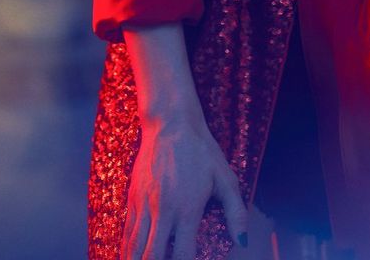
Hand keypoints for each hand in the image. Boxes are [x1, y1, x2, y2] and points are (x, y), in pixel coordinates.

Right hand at [120, 113, 248, 259]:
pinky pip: (127, 232)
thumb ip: (236, 212)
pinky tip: (130, 257)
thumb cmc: (201, 150)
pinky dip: (126, 249)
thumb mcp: (225, 177)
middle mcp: (163, 210)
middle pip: (152, 256)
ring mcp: (144, 204)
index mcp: (188, 208)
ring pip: (134, 247)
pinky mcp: (133, 197)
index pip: (183, 255)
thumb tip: (243, 241)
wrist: (170, 123)